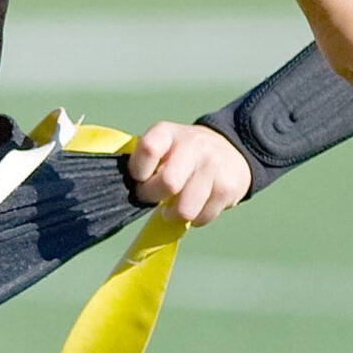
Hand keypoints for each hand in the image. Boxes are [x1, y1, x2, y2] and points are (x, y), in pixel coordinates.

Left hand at [127, 122, 250, 224]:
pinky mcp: (228, 186)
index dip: (138, 171)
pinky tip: (196, 204)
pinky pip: (201, 218)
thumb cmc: (182, 155)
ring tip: (174, 206)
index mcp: (168, 132)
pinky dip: (195, 219)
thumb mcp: (162, 146)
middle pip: (168, 184)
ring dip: (174, 214)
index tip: (139, 178)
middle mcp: (193, 144)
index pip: (148, 149)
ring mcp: (213, 165)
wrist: (231, 148)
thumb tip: (121, 189)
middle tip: (155, 198)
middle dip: (154, 197)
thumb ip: (142, 161)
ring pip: (185, 209)